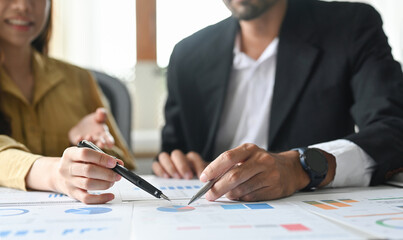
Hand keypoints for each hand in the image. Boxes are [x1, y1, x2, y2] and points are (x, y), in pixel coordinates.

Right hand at [54, 147, 122, 203]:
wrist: (57, 174)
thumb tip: (119, 164)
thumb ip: (102, 157)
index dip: (102, 158)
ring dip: (105, 184)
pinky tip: (110, 195)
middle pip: (88, 171)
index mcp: (70, 154)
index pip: (86, 154)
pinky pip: (86, 199)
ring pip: (88, 184)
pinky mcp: (72, 193)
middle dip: (107, 173)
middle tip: (117, 175)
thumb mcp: (85, 155)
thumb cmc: (77, 163)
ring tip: (113, 182)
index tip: (114, 163)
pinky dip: (100, 198)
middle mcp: (67, 168)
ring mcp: (69, 182)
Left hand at [68, 108, 114, 148]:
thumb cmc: (93, 123)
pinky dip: (79, 140)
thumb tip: (100, 111)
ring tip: (89, 136)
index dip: (110, 142)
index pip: (109, 140)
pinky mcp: (79, 142)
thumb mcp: (98, 118)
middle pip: (100, 144)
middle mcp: (97, 140)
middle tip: (102, 144)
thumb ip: (101, 115)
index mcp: (104, 135)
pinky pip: (79, 142)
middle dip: (101, 144)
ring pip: (89, 144)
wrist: (81, 127)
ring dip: (90, 141)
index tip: (111, 144)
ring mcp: (88, 142)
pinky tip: (79, 137)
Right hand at [152, 150, 207, 178]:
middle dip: (181, 165)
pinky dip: (160, 170)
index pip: (193, 157)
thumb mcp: (202, 178)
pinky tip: (166, 177)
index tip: (201, 176)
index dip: (197, 165)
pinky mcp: (160, 168)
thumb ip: (204, 178)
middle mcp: (178, 158)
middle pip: (176, 154)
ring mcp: (168, 162)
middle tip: (187, 177)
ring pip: (164, 156)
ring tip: (176, 177)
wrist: (183, 182)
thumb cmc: (194, 180)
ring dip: (170, 166)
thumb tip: (210, 182)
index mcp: (190, 159)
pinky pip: (156, 164)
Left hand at [199, 143, 335, 201]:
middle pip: (234, 176)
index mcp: (250, 149)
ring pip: (241, 188)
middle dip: (218, 187)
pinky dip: (241, 198)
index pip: (228, 157)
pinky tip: (239, 195)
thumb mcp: (247, 156)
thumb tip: (209, 179)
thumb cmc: (261, 163)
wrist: (290, 169)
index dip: (213, 168)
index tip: (203, 178)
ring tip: (225, 194)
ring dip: (229, 194)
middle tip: (208, 195)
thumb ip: (230, 164)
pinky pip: (251, 196)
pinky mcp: (274, 188)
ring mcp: (269, 174)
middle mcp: (260, 160)